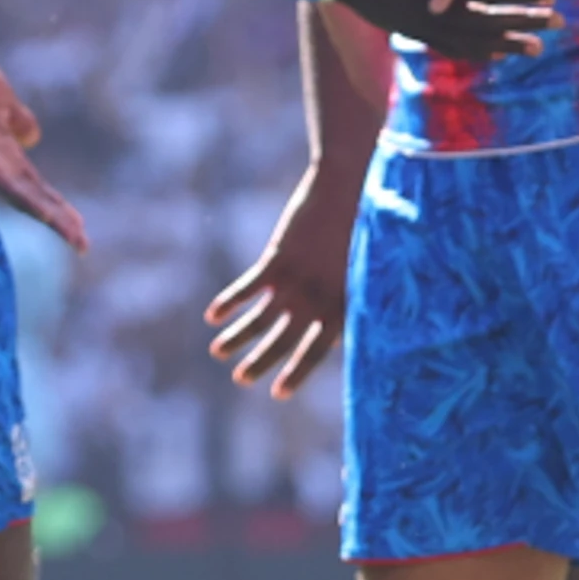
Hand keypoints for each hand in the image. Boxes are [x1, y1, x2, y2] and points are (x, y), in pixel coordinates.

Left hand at [0, 45, 85, 250]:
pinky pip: (12, 185)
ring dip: (54, 219)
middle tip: (83, 245)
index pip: (35, 187)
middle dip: (60, 221)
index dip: (56, 205)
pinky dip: (33, 201)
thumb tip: (31, 138)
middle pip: (34, 199)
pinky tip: (50, 215)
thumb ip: (18, 119)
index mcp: (3, 152)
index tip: (79, 224)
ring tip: (77, 238)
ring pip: (27, 199)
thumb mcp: (4, 99)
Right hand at [205, 171, 356, 397]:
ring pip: (260, 320)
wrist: (350, 184)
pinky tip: (213, 316)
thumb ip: (349, 292)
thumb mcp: (363, 264)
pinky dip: (229, 303)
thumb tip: (342, 316)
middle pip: (283, 342)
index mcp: (343, 305)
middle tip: (241, 381)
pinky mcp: (277, 259)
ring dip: (237, 339)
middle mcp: (317, 300)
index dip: (295, 373)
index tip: (277, 395)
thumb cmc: (365, 221)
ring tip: (218, 352)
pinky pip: (247, 288)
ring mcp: (296, 281)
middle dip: (260, 363)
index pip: (316, 351)